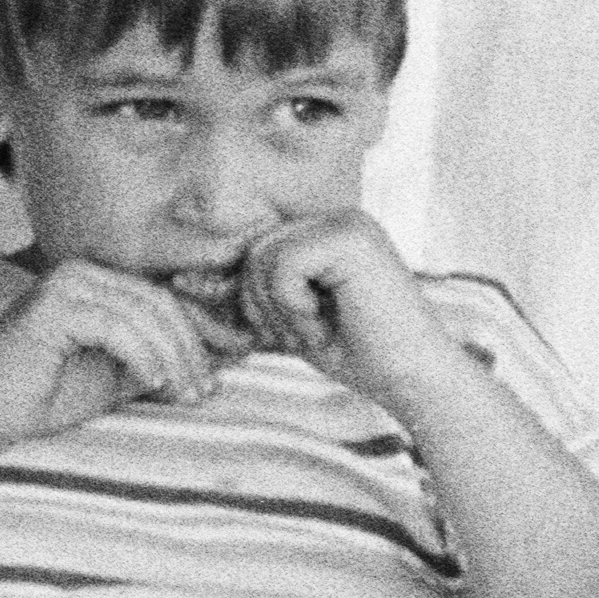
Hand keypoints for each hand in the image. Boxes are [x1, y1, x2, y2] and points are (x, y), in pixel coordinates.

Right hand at [0, 259, 226, 445]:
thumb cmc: (47, 394)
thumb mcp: (122, 374)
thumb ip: (163, 356)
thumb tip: (229, 350)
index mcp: (98, 282)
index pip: (166, 299)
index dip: (206, 329)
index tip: (239, 357)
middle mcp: (82, 273)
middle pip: (162, 304)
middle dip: (193, 348)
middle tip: (206, 389)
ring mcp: (65, 284)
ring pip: (145, 315)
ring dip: (174, 357)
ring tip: (186, 394)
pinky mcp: (51, 305)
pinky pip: (117, 328)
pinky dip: (143, 356)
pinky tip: (155, 383)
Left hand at [236, 212, 454, 410]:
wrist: (416, 379)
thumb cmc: (360, 354)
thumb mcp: (292, 316)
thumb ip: (253, 291)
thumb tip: (183, 278)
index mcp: (331, 232)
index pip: (257, 248)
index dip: (250, 293)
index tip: (280, 331)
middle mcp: (341, 218)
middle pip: (255, 250)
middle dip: (261, 304)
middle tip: (300, 338)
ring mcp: (349, 224)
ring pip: (263, 257)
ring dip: (278, 310)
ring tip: (315, 334)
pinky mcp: (351, 239)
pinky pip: (283, 266)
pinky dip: (292, 307)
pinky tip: (324, 326)